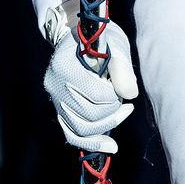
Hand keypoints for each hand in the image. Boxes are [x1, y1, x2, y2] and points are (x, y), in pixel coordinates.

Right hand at [43, 4, 137, 154]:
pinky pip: (72, 133)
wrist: (80, 37)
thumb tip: (130, 94)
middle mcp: (54, 84)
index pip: (95, 95)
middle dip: (113, 111)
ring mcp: (54, 98)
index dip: (115, 96)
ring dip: (107, 125)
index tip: (122, 87)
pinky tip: (110, 146)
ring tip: (122, 113)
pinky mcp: (59, 108)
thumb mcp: (114, 46)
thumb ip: (122, 69)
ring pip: (81, 128)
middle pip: (88, 115)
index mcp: (64, 64)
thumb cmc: (99, 40)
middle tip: (124, 101)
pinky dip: (92, 142)